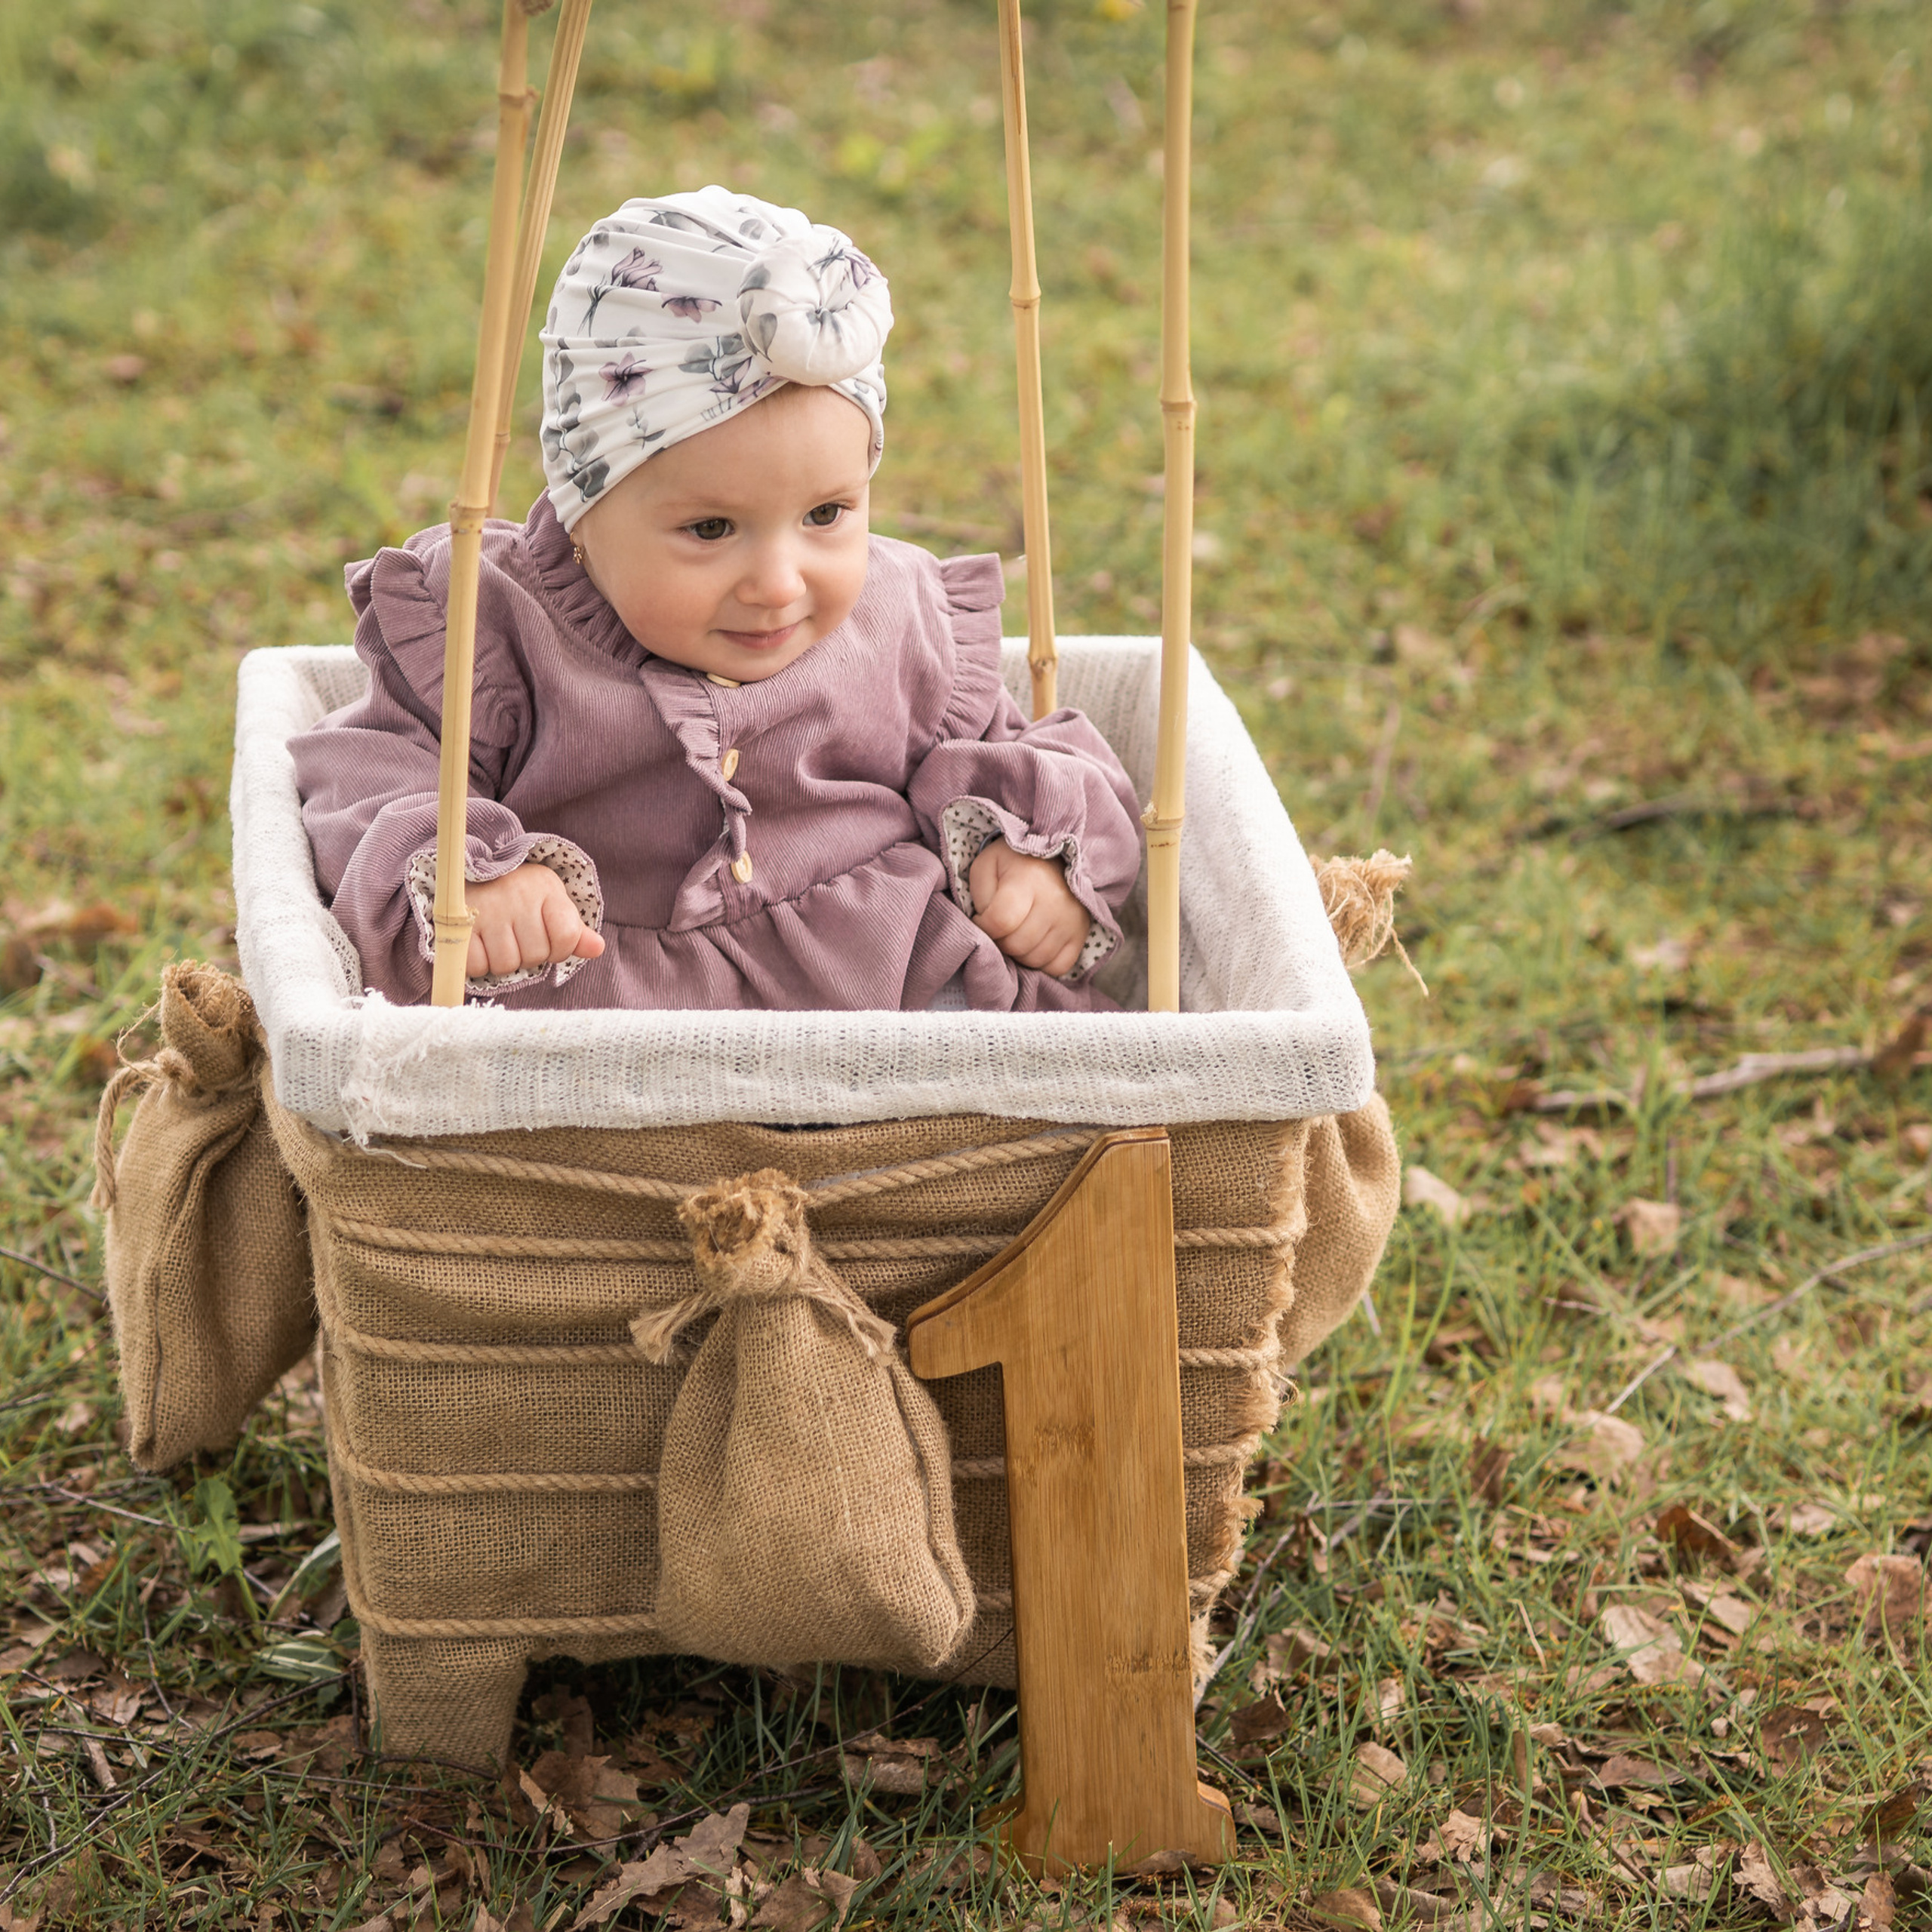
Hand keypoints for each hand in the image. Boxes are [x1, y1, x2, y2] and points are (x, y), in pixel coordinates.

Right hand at [463, 863, 605, 978]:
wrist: (472, 875)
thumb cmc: (520, 895)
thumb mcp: (552, 904)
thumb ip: (574, 931)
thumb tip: (597, 948)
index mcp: (546, 889)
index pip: (566, 937)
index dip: (559, 949)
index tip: (547, 939)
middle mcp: (517, 896)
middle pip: (535, 955)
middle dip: (528, 954)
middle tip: (517, 937)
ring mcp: (487, 910)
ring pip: (506, 964)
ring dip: (503, 961)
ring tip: (499, 940)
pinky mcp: (459, 924)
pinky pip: (476, 965)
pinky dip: (479, 964)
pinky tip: (480, 946)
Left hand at [968, 839, 1087, 977]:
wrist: (1054, 857)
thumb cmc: (1013, 863)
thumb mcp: (986, 866)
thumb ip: (980, 896)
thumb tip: (986, 928)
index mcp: (1028, 878)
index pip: (1001, 921)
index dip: (983, 926)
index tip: (981, 918)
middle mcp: (1055, 901)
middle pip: (1017, 944)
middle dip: (999, 941)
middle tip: (999, 928)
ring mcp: (1072, 920)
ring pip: (1035, 959)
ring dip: (1018, 953)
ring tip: (1015, 934)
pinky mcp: (1082, 934)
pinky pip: (1058, 967)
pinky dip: (1041, 963)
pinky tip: (1033, 946)